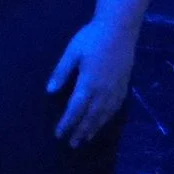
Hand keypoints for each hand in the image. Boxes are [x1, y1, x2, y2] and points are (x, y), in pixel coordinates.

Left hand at [48, 19, 136, 146]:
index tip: (59, 135)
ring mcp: (115, 90)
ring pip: (103, 115)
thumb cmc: (92, 38)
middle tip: (72, 144)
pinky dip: (107, 119)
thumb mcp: (72, 52)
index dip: (67, 123)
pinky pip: (115, 108)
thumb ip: (61, 72)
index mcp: (88, 83)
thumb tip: (50, 91)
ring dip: (94, 129)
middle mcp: (103, 91)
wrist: (120, 29)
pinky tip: (103, 122)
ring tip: (85, 139)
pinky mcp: (124, 86)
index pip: (75, 109)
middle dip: (80, 131)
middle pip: (90, 117)